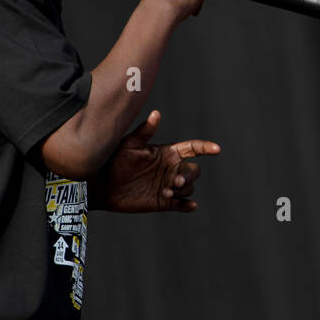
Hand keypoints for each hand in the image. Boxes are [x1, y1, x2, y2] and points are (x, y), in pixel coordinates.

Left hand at [91, 109, 219, 212]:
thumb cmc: (114, 160)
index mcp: (167, 153)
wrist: (102, 185)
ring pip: (189, 187)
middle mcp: (171, 168)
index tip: (216, 149)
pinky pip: (182, 205)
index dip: (206, 148)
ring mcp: (168, 185)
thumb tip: (156, 113)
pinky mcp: (164, 202)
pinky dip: (188, 205)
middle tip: (175, 180)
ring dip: (183, 190)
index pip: (193, 149)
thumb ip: (145, 131)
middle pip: (194, 170)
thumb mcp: (130, 144)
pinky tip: (189, 206)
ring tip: (166, 192)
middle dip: (189, 175)